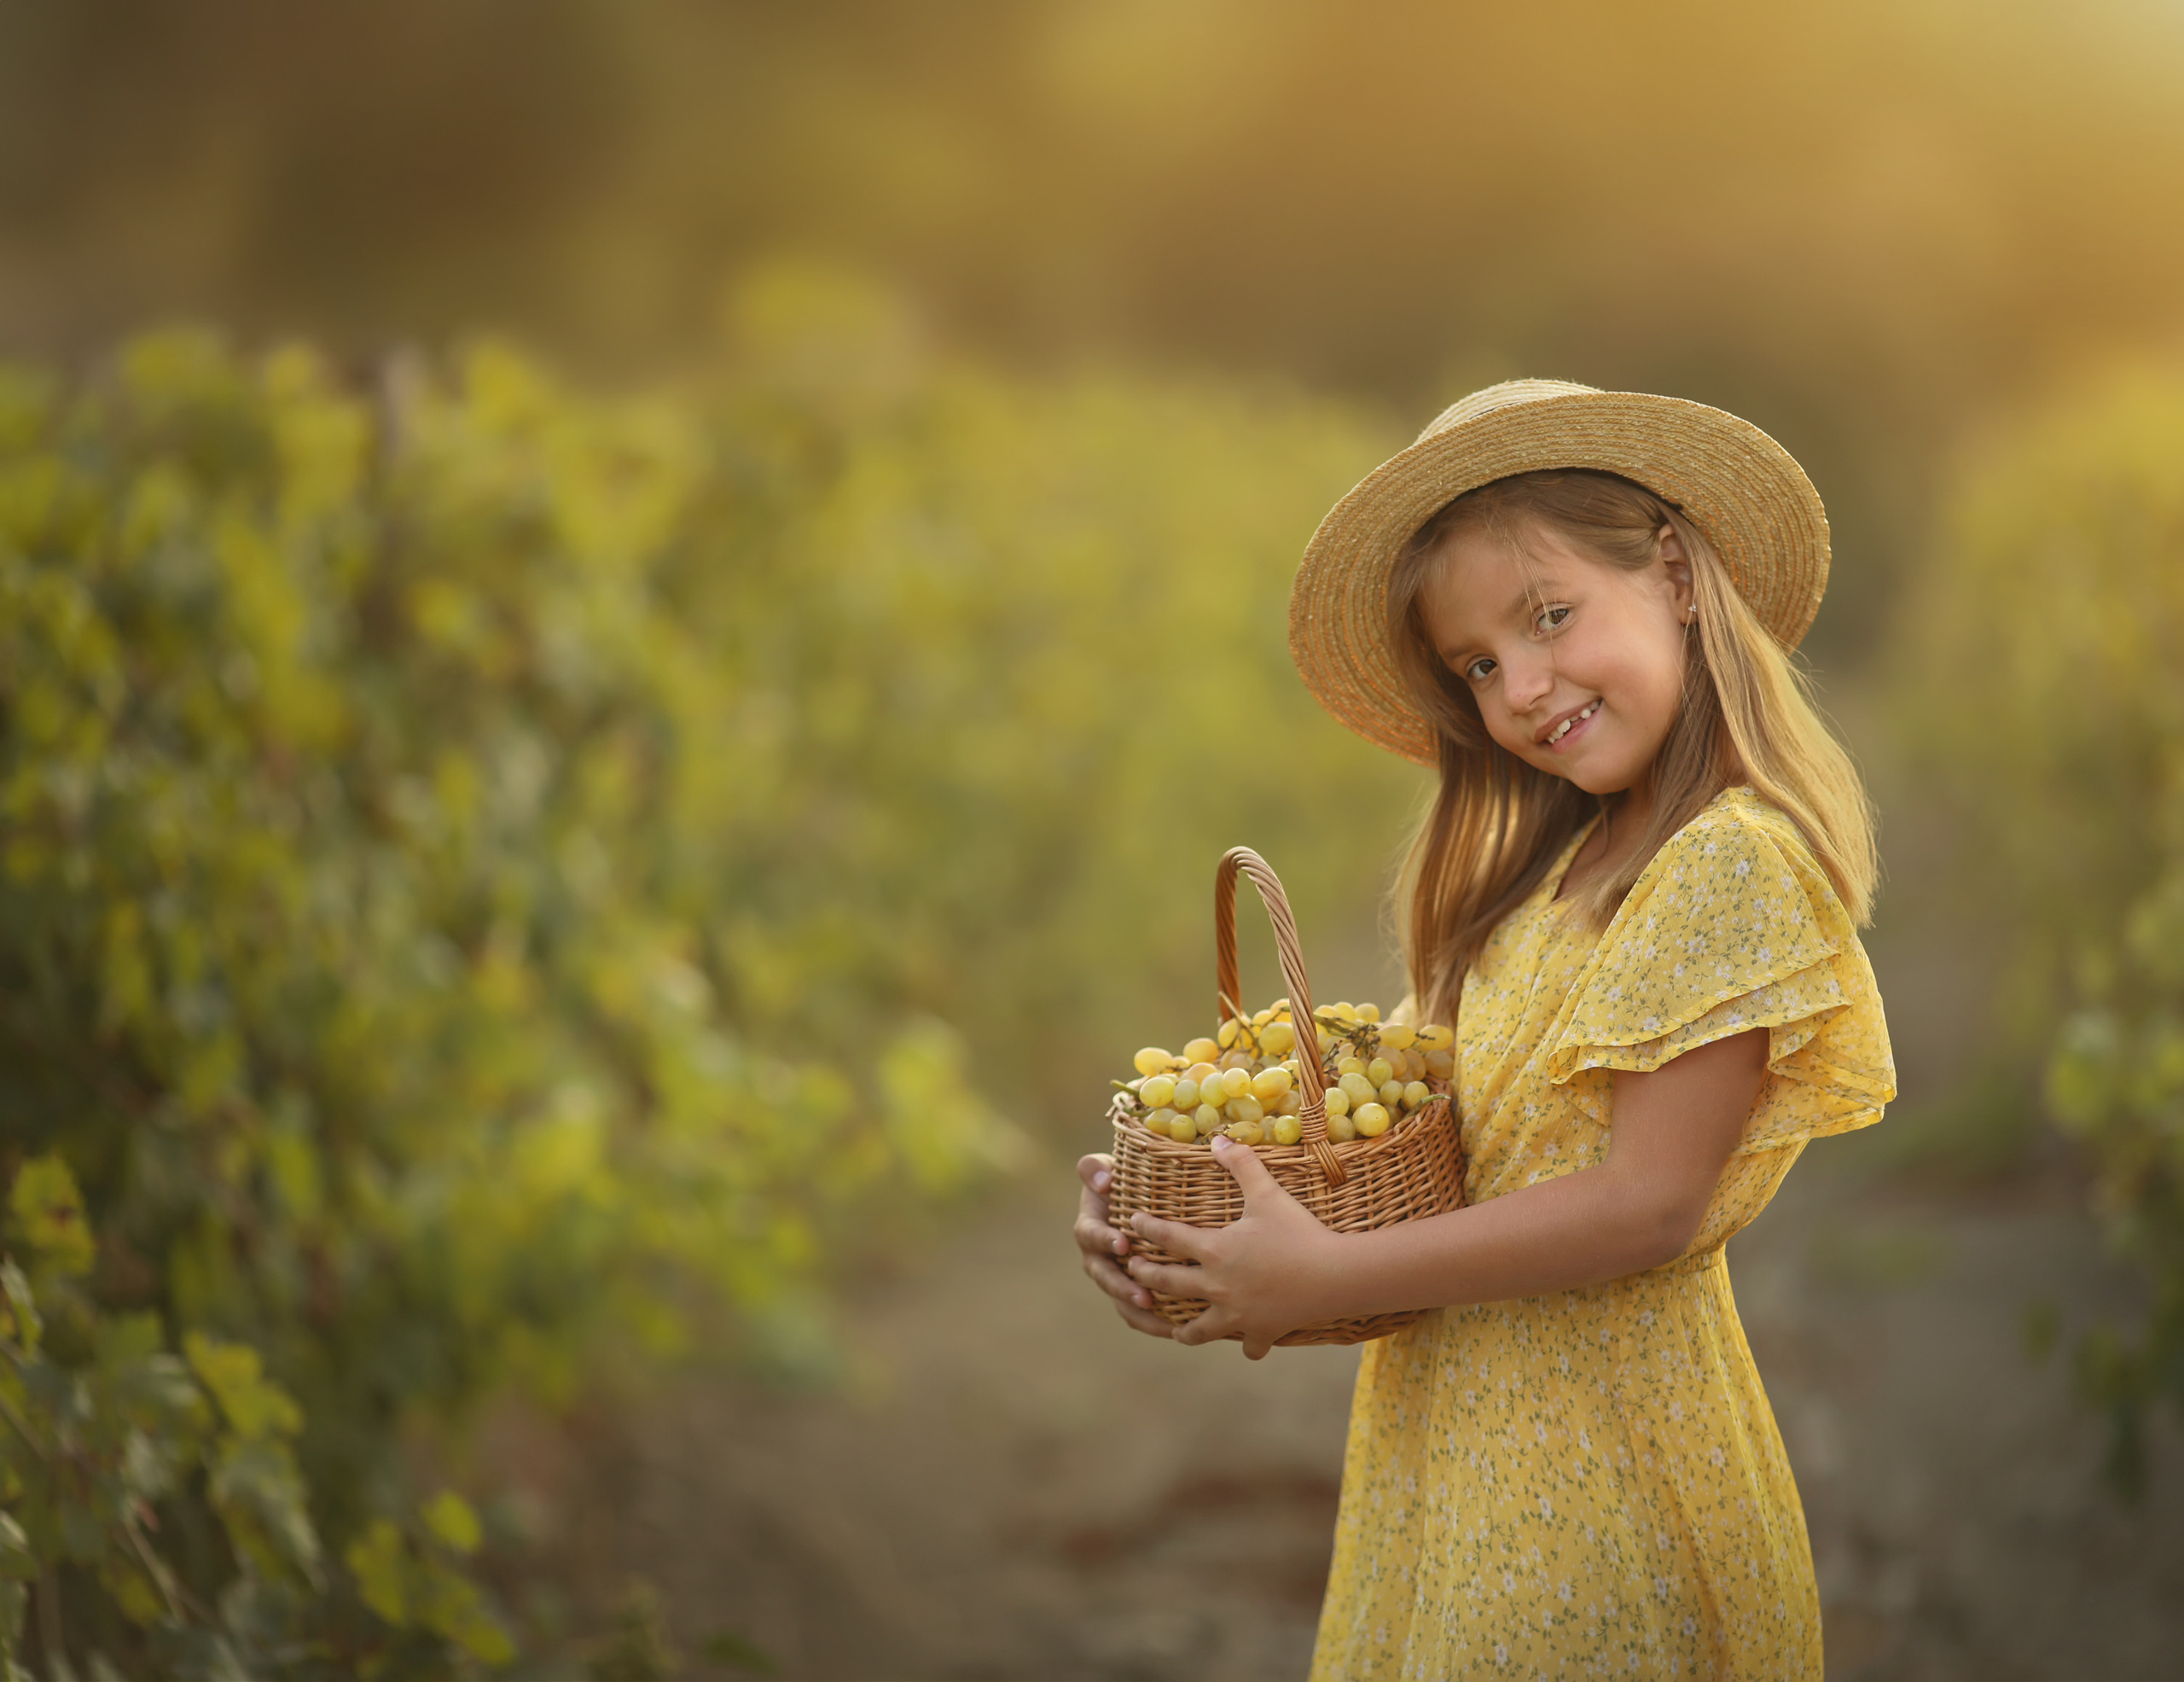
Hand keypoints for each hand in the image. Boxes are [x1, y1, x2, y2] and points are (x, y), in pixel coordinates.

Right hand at [1074, 1154, 1174, 1337]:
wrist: (1132, 1201)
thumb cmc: (1120, 1182)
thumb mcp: (1103, 1169)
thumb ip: (1094, 1168)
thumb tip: (1103, 1180)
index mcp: (1090, 1229)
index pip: (1091, 1236)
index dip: (1104, 1240)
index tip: (1122, 1243)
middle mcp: (1098, 1258)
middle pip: (1105, 1278)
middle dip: (1123, 1288)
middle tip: (1142, 1295)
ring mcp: (1115, 1278)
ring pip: (1122, 1302)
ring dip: (1141, 1314)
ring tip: (1164, 1324)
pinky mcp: (1132, 1292)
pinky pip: (1140, 1314)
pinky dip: (1156, 1323)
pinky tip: (1180, 1330)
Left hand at [1125, 1137, 1345, 1359]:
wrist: (1335, 1276)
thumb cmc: (1299, 1232)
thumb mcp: (1267, 1193)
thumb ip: (1241, 1164)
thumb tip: (1218, 1139)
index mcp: (1215, 1250)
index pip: (1168, 1237)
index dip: (1147, 1228)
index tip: (1132, 1222)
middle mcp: (1217, 1286)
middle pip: (1169, 1283)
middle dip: (1146, 1276)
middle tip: (1133, 1271)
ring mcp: (1237, 1315)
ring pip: (1199, 1329)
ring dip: (1183, 1329)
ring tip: (1173, 1328)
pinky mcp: (1261, 1332)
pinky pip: (1249, 1346)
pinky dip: (1247, 1346)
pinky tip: (1247, 1346)